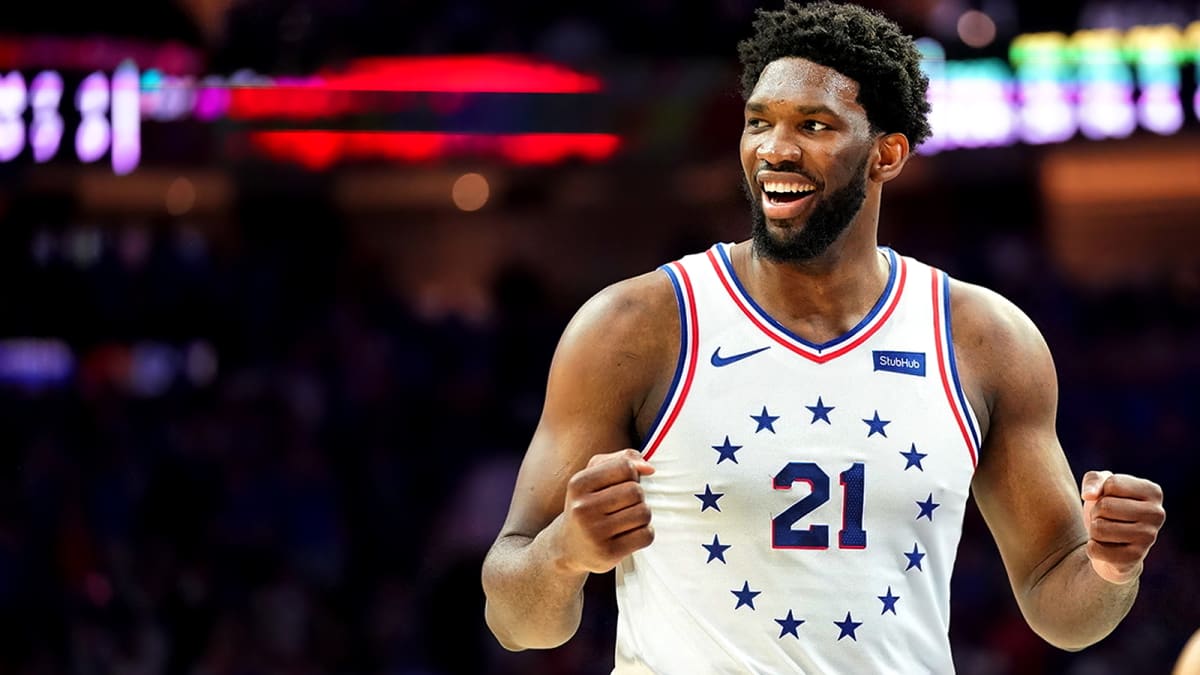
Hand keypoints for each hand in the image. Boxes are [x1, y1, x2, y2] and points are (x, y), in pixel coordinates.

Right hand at [555, 448, 654, 574]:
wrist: (568, 546)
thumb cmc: (588, 504)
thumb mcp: (594, 475)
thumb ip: (622, 460)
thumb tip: (649, 468)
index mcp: (578, 484)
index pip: (625, 467)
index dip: (632, 475)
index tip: (623, 484)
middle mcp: (583, 508)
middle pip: (636, 491)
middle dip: (638, 497)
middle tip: (624, 505)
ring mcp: (595, 533)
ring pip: (644, 513)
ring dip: (642, 515)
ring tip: (627, 520)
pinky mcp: (608, 553)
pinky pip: (646, 535)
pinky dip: (645, 533)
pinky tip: (630, 534)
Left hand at [1081, 470, 1164, 584]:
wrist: (1112, 546)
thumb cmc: (1108, 509)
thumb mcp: (1101, 487)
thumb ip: (1093, 480)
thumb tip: (1089, 495)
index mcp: (1153, 492)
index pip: (1112, 484)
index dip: (1101, 493)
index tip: (1110, 500)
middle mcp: (1157, 514)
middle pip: (1105, 506)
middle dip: (1096, 512)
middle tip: (1107, 519)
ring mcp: (1149, 537)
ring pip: (1099, 528)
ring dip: (1094, 530)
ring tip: (1107, 532)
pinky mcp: (1135, 558)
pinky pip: (1095, 549)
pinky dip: (1093, 548)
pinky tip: (1107, 548)